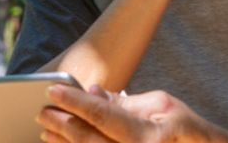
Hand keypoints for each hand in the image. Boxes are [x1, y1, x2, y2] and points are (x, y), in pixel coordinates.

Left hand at [39, 84, 227, 142]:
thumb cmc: (186, 129)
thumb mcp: (163, 105)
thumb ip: (127, 102)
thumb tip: (94, 93)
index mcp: (148, 135)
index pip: (102, 114)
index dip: (74, 101)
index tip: (52, 89)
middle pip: (89, 139)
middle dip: (62, 123)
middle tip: (41, 110)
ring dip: (63, 142)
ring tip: (46, 129)